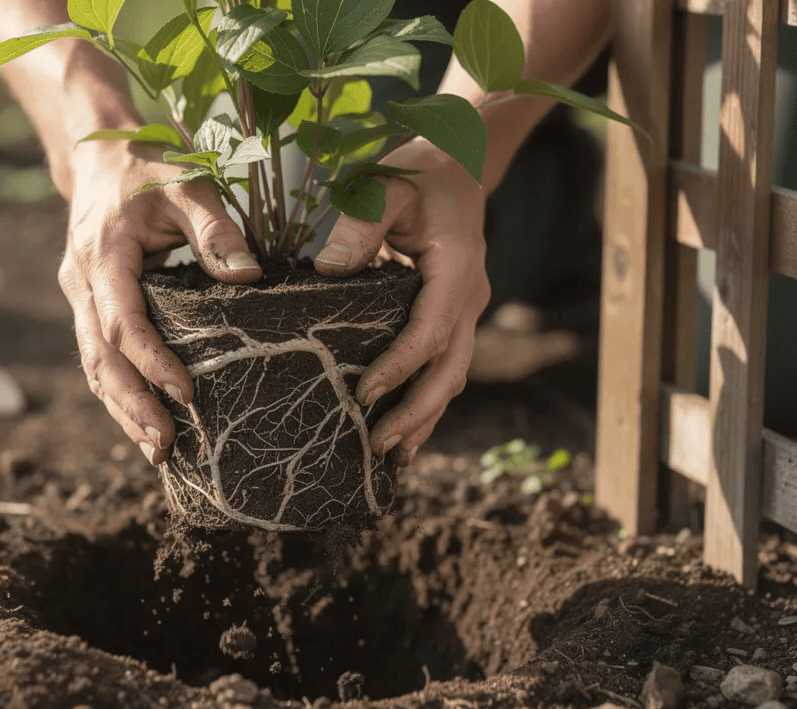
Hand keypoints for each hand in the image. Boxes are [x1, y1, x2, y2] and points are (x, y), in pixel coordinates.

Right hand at [57, 138, 260, 465]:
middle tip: (166, 445)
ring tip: (157, 452)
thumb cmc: (150, 166)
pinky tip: (143, 423)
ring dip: (122, 410)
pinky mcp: (89, 304)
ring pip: (94, 364)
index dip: (151, 361)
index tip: (186, 392)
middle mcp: (82, 281)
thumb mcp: (187, 184)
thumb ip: (215, 228)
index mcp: (104, 253)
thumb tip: (250, 274)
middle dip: (131, 404)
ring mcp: (80, 295)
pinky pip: (98, 357)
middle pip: (99, 356)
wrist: (99, 153)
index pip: (122, 321)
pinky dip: (119, 393)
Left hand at [312, 139, 490, 466]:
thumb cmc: (418, 170)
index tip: (365, 392)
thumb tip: (327, 271)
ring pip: (452, 377)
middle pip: (450, 370)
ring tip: (390, 458)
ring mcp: (466, 310)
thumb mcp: (386, 183)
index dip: (400, 366)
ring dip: (425, 418)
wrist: (460, 163)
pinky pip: (444, 367)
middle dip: (416, 413)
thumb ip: (360, 223)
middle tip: (377, 446)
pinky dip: (427, 402)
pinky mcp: (454, 316)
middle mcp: (469, 297)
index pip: (430, 331)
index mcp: (456, 267)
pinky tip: (404, 433)